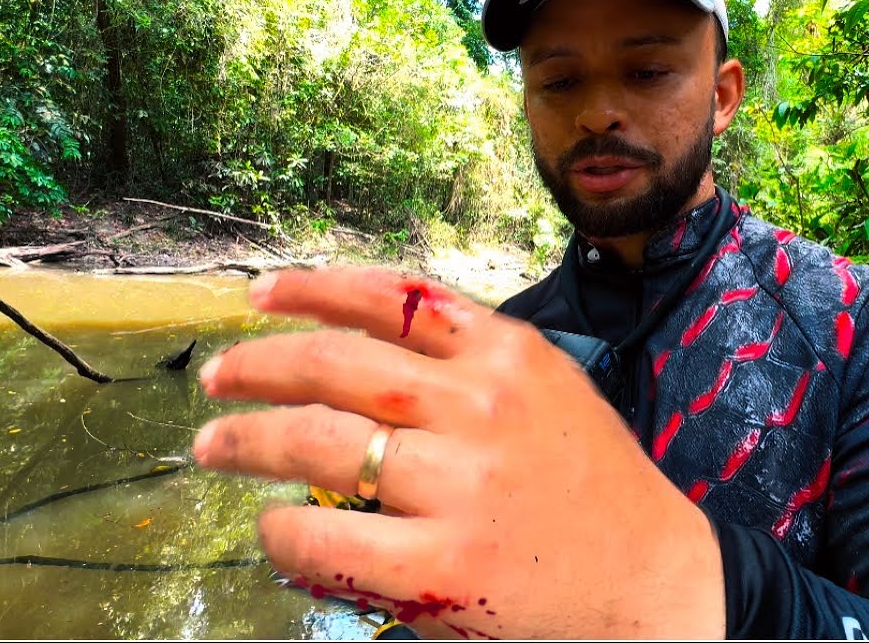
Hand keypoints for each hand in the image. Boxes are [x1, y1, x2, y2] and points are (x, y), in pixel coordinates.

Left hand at [193, 266, 725, 638]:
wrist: (653, 580)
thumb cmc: (595, 484)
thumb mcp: (550, 390)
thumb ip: (472, 359)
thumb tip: (362, 342)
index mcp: (510, 353)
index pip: (392, 298)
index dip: (313, 288)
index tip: (261, 294)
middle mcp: (483, 406)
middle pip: (337, 365)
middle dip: (259, 366)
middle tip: (216, 378)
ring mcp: (462, 484)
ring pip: (320, 442)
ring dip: (250, 439)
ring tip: (215, 444)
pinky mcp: (445, 565)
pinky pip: (330, 539)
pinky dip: (285, 531)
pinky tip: (274, 527)